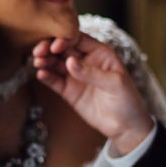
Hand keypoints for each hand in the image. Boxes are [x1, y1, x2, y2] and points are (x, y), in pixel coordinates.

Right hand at [33, 33, 153, 155]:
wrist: (126, 127)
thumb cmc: (127, 100)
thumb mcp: (115, 84)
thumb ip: (92, 73)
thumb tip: (70, 62)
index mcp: (100, 53)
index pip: (78, 39)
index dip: (65, 39)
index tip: (55, 46)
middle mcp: (85, 61)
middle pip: (63, 48)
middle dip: (49, 48)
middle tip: (39, 52)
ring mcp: (76, 76)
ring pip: (56, 63)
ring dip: (45, 61)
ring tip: (37, 62)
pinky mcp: (69, 91)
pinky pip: (55, 81)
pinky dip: (46, 76)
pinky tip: (41, 74)